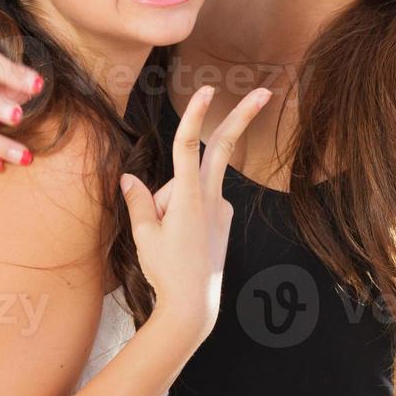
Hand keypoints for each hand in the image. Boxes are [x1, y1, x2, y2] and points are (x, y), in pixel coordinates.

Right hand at [118, 86, 271, 338]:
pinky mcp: (224, 217)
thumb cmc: (166, 271)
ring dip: (174, 198)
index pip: (189, 146)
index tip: (205, 90)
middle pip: (221, 147)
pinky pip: (199, 199)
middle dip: (243, 117)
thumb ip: (139, 201)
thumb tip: (129, 178)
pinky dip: (184, 208)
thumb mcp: (144, 236)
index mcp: (189, 198)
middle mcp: (210, 197)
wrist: (194, 305)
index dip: (195, 115)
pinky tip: (180, 237)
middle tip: (266, 91)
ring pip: (193, 183)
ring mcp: (221, 207)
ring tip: (167, 237)